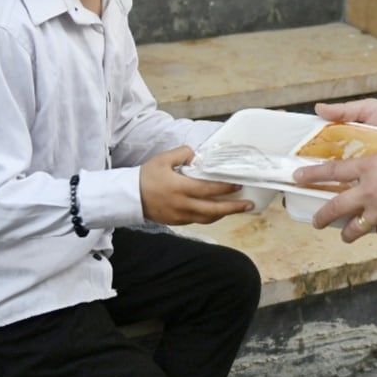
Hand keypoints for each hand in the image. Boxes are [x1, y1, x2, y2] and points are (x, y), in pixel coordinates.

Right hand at [139, 146, 253, 224]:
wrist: (128, 197)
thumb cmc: (145, 177)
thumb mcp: (162, 159)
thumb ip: (182, 154)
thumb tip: (196, 155)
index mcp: (179, 188)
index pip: (208, 189)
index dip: (225, 188)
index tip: (239, 185)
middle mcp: (182, 205)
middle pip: (213, 209)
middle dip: (233, 207)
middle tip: (249, 204)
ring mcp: (179, 216)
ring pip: (207, 218)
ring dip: (224, 214)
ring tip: (238, 208)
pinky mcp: (176, 222)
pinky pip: (198, 220)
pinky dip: (211, 216)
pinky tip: (219, 211)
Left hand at [300, 143, 376, 241]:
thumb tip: (370, 174)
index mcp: (370, 168)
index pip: (332, 171)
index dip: (312, 175)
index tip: (298, 177)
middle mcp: (371, 191)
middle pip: (336, 207)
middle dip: (322, 217)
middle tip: (316, 222)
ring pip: (356, 228)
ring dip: (348, 233)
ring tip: (345, 235)